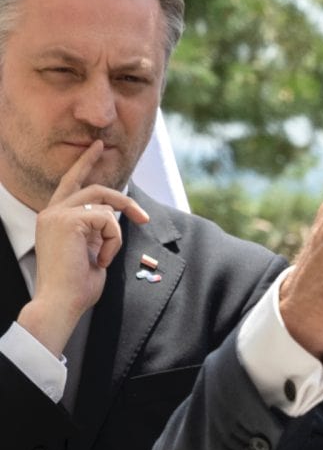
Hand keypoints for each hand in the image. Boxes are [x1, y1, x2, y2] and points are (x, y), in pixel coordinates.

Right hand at [17, 140, 150, 355]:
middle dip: (124, 199)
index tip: (99, 146)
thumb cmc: (76, 287)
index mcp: (53, 219)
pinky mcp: (68, 220)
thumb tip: (114, 217)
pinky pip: (108, 220)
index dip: (85, 163)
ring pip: (106, 206)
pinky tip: (100, 259)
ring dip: (115, 235)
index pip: (70, 182)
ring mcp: (57, 214)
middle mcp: (51, 212)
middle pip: (95, 188)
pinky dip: (113, 241)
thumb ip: (97, 231)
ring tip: (104, 258)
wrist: (60, 304)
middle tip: (144, 217)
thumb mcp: (90, 251)